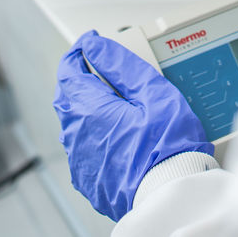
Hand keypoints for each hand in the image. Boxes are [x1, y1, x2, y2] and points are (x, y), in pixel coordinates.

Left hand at [53, 30, 212, 220]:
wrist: (171, 194)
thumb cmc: (167, 146)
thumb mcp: (152, 92)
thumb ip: (120, 64)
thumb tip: (95, 45)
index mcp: (89, 110)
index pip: (68, 70)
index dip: (78, 51)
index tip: (90, 43)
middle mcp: (76, 135)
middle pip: (66, 94)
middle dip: (78, 75)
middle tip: (97, 64)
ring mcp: (79, 159)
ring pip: (71, 121)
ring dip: (83, 103)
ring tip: (108, 94)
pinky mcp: (88, 178)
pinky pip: (80, 145)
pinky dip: (90, 130)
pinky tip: (112, 128)